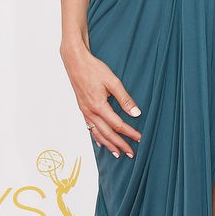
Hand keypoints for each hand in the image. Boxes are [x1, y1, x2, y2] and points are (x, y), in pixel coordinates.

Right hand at [62, 42, 141, 156]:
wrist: (75, 62)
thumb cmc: (93, 69)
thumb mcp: (113, 81)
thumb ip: (125, 99)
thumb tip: (136, 113)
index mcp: (99, 106)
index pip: (118, 125)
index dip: (130, 133)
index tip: (139, 138)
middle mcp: (90, 112)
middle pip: (107, 134)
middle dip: (120, 144)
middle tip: (131, 153)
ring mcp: (84, 112)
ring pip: (97, 133)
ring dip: (108, 145)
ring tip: (117, 153)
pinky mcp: (82, 109)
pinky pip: (90, 128)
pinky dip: (97, 137)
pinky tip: (101, 142)